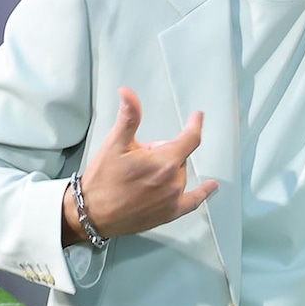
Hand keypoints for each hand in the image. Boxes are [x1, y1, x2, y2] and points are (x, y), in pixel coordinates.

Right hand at [62, 87, 217, 244]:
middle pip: (178, 157)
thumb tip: (128, 92)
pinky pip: (193, 201)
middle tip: (138, 161)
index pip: (190, 138)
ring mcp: (174, 198)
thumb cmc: (103, 178)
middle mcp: (174, 180)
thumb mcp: (114, 143)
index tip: (197, 116)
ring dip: (168, 171)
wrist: (92, 213)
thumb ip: (128, 117)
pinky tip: (211, 185)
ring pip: (179, 175)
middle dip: (163, 153)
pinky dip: (203, 192)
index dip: (194, 124)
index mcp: (164, 161)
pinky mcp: (171, 213)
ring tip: (141, 179)